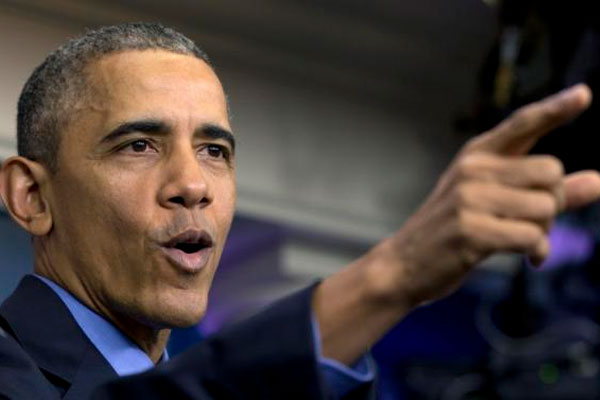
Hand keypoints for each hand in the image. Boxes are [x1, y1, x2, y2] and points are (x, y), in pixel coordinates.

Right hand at [314, 84, 599, 365]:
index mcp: (475, 155)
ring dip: (546, 230)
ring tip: (524, 240)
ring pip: (546, 207)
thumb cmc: (451, 229)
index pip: (522, 124)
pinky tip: (528, 258)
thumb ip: (542, 190)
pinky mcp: (471, 231)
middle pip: (551, 172)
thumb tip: (599, 181)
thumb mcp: (491, 201)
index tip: (585, 93)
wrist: (404, 264)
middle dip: (554, 201)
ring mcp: (469, 199)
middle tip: (534, 220)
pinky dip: (538, 251)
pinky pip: (533, 236)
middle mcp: (473, 170)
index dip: (556, 109)